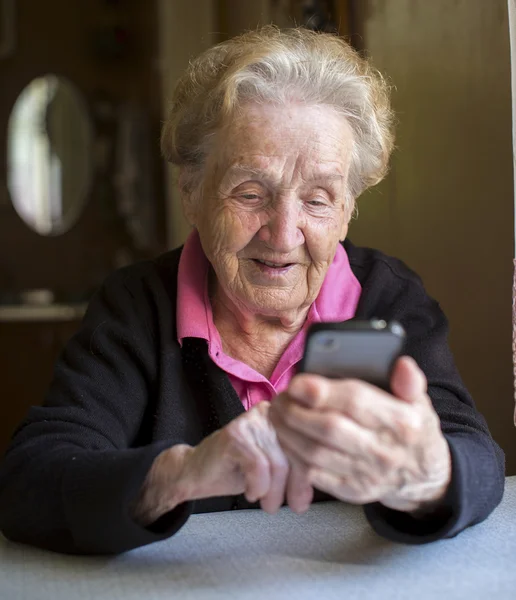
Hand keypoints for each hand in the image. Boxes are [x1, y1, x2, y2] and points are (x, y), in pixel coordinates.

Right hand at [180, 401, 310, 512]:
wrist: (197, 472)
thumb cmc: (238, 470)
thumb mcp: (276, 466)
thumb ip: (298, 465)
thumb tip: (325, 478)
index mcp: (284, 415)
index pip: (308, 443)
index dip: (310, 474)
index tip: (304, 499)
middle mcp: (269, 411)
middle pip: (296, 453)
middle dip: (296, 485)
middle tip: (292, 507)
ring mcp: (251, 421)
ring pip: (278, 463)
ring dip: (274, 491)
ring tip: (267, 503)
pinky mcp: (235, 434)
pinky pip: (259, 466)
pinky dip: (257, 486)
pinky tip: (251, 492)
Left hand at [269, 357, 451, 512]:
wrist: (421, 475)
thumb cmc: (412, 429)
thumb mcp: (419, 401)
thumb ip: (409, 381)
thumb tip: (402, 363)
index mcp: (401, 422)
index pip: (354, 402)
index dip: (320, 391)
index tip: (297, 383)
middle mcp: (384, 451)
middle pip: (328, 428)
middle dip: (296, 411)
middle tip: (280, 399)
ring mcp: (367, 475)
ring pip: (315, 453)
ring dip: (288, 432)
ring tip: (277, 416)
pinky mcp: (352, 491)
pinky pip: (313, 474)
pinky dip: (293, 454)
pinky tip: (286, 438)